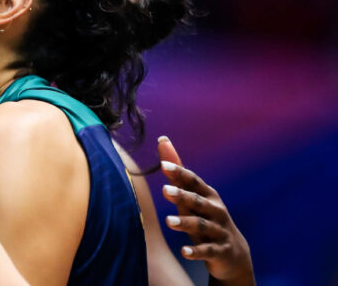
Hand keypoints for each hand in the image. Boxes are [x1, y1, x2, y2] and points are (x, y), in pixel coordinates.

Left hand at [158, 136, 254, 285]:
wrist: (233, 255)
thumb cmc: (206, 218)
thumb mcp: (193, 196)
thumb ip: (177, 172)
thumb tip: (162, 140)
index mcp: (208, 196)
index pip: (193, 181)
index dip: (179, 172)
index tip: (163, 165)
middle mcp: (215, 211)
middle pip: (197, 202)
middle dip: (182, 195)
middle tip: (165, 190)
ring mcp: (219, 231)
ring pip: (201, 226)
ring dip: (185, 223)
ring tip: (169, 221)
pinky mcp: (220, 251)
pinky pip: (208, 251)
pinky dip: (196, 251)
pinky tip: (184, 252)